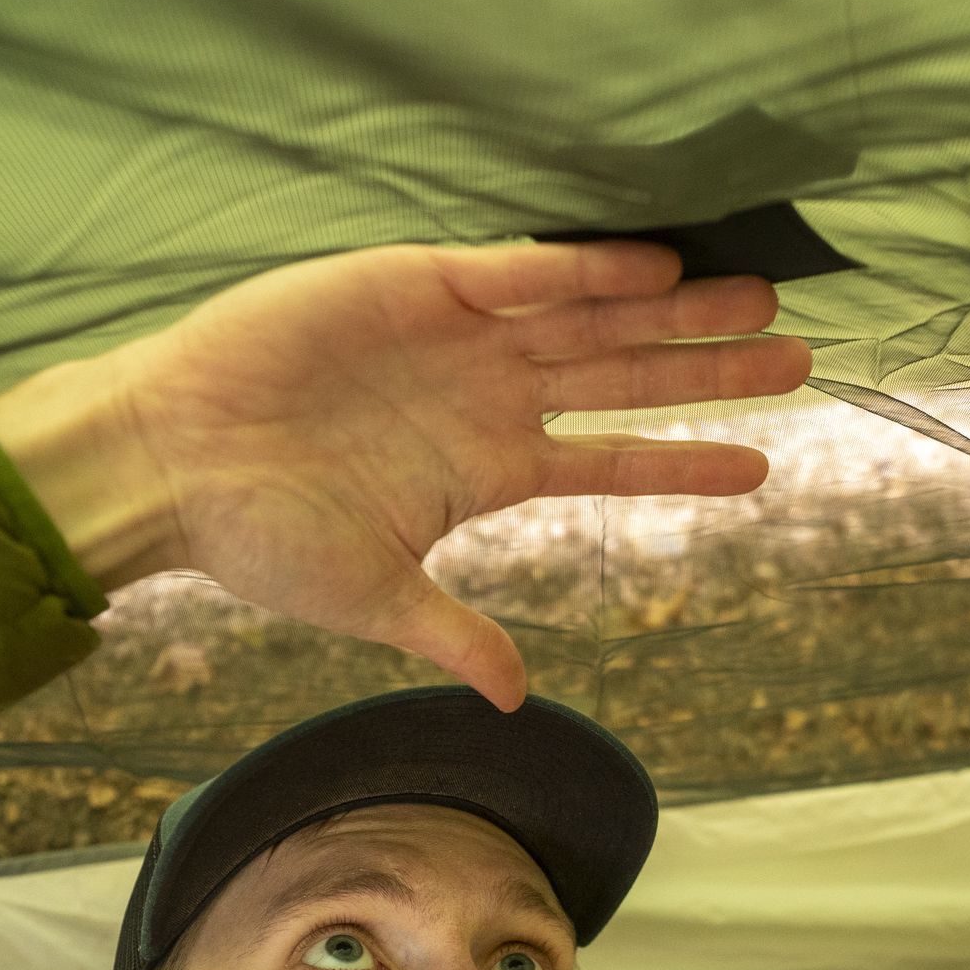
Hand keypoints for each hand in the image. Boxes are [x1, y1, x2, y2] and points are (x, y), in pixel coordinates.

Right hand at [0, 239, 806, 708]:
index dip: (686, 460)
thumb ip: (452, 634)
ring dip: (673, 310)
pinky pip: (515, 274)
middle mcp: (490, 397)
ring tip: (757, 298)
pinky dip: (581, 270)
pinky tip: (651, 270)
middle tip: (800, 353)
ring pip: (592, 318)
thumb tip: (517, 699)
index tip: (764, 466)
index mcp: (487, 468)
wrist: (169, 461)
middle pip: (625, 377)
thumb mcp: (371, 597)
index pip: (612, 461)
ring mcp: (460, 337)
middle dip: (710, 367)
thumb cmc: (259, 534)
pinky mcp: (415, 283)